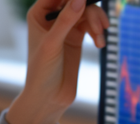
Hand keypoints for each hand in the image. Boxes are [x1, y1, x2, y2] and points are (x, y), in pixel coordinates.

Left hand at [6, 0, 108, 123]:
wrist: (49, 97)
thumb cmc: (41, 72)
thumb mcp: (52, 44)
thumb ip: (66, 20)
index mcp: (38, 14)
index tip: (87, 2)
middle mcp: (51, 17)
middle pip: (75, 1)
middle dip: (89, 10)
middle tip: (101, 25)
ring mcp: (65, 27)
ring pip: (86, 11)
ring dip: (96, 21)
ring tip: (100, 37)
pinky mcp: (76, 37)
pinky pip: (91, 24)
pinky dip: (98, 31)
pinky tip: (100, 43)